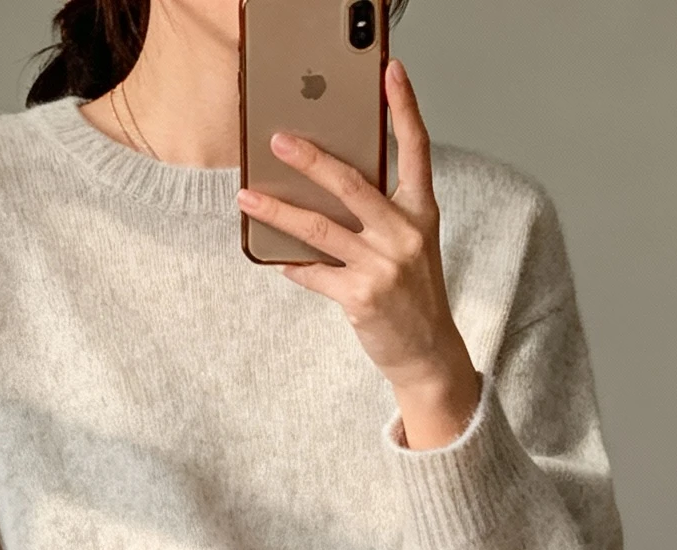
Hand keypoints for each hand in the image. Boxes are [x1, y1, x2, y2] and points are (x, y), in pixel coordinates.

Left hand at [236, 61, 481, 451]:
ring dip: (278, 210)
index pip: (416, 148)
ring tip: (248, 197)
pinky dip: (292, 264)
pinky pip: (314, 273)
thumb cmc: (413, 292)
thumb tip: (328, 186)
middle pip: (351, 183)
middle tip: (277, 140)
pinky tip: (275, 258)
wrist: (428, 351)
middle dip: (310, 159)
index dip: (404, 107)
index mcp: (421, 211)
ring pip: (320, 228)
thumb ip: (382, 212)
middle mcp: (404, 233)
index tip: (390, 71)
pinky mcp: (361, 296)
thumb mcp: (411, 243)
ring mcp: (382, 266)